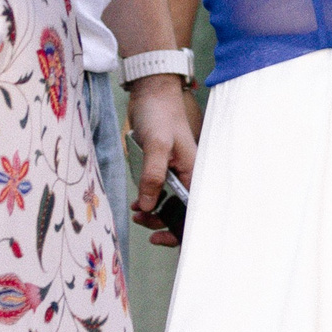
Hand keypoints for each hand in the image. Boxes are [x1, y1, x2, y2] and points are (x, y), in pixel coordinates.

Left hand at [125, 76, 198, 246]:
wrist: (151, 95)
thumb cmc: (160, 116)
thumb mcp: (157, 146)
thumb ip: (153, 176)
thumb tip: (148, 206)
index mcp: (194, 172)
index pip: (195, 211)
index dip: (181, 229)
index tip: (160, 237)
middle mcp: (187, 176)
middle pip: (182, 212)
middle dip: (163, 223)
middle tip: (143, 223)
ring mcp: (175, 174)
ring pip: (168, 205)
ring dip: (153, 213)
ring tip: (136, 212)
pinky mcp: (162, 170)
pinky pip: (157, 193)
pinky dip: (148, 201)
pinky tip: (137, 202)